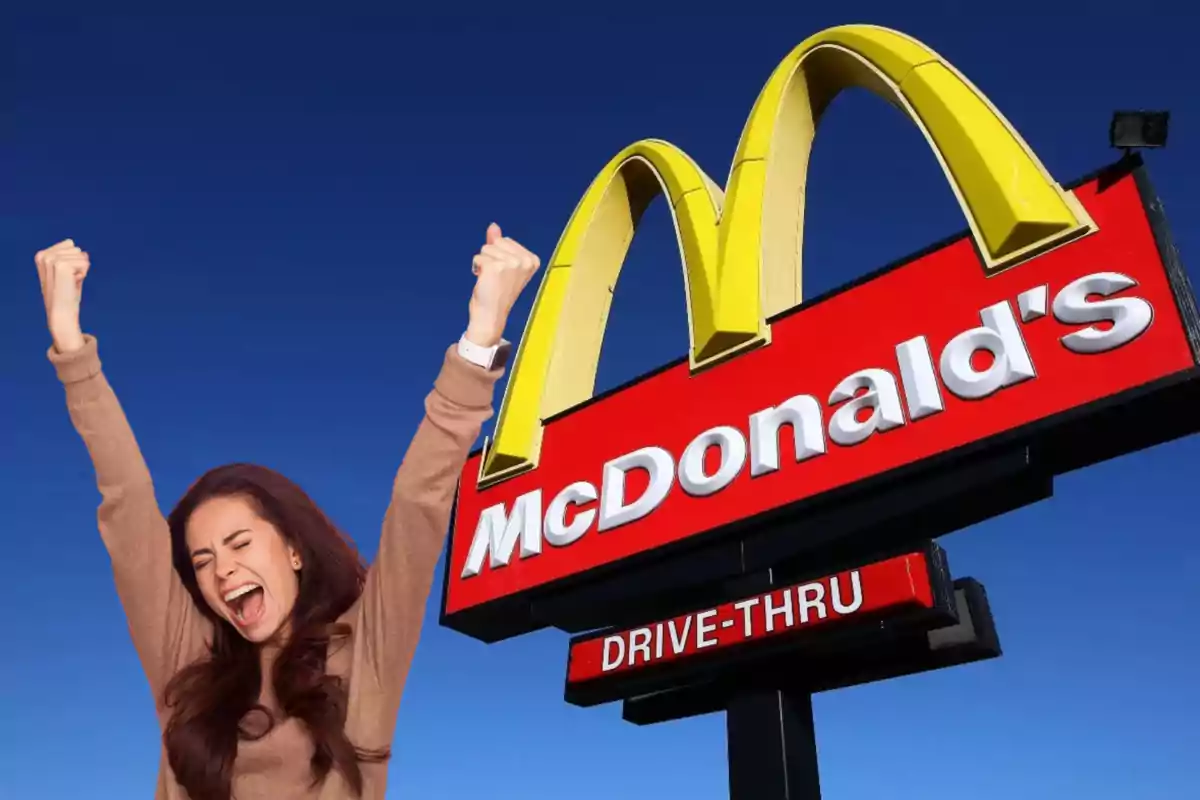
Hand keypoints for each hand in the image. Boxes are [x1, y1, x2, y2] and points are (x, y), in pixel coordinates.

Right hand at [36, 239, 89, 353]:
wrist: (61, 312)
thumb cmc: (66, 295)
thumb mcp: (69, 274)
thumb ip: (73, 260)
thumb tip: (84, 252)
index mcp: (42, 255)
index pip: (70, 245)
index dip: (74, 262)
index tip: (65, 277)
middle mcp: (44, 255)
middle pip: (77, 249)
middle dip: (78, 266)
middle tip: (68, 281)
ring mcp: (51, 259)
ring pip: (82, 255)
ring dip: (81, 270)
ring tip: (70, 283)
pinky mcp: (61, 264)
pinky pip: (85, 262)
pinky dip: (83, 274)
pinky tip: (73, 283)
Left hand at [466, 223, 539, 346]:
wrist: (491, 314)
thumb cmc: (497, 291)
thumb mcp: (503, 264)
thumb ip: (499, 243)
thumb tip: (493, 225)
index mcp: (532, 260)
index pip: (506, 240)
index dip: (499, 255)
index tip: (504, 274)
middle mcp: (525, 261)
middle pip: (496, 242)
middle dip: (491, 257)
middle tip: (496, 278)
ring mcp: (511, 264)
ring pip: (486, 248)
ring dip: (483, 263)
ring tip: (491, 280)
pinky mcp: (496, 267)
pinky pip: (478, 257)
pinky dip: (477, 268)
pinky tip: (484, 281)